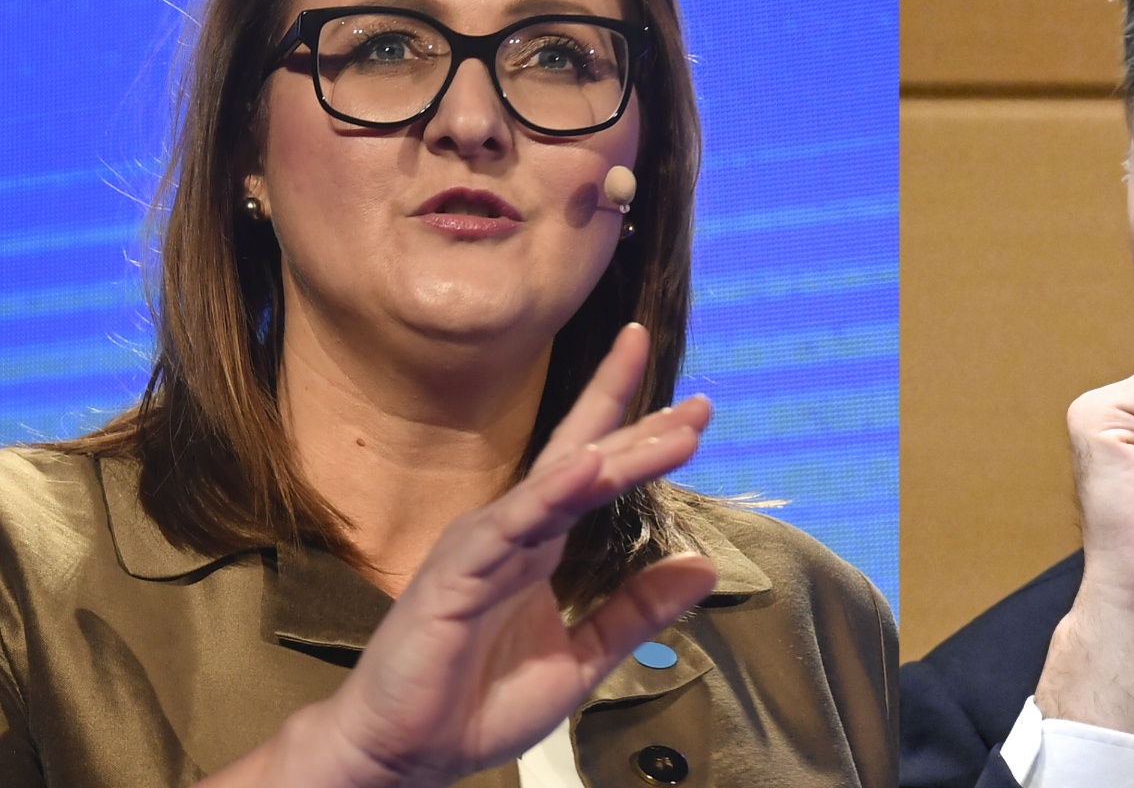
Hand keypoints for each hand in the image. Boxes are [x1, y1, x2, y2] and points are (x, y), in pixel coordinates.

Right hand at [206, 323, 718, 787]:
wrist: (406, 755)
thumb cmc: (480, 704)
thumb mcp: (583, 657)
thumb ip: (638, 611)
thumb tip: (704, 566)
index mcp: (542, 546)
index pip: (595, 475)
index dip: (641, 438)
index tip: (698, 409)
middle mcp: (514, 532)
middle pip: (582, 461)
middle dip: (640, 428)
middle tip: (702, 404)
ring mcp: (482, 547)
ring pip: (556, 487)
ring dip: (614, 457)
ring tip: (669, 431)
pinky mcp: (455, 575)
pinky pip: (508, 528)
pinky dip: (547, 495)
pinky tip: (584, 470)